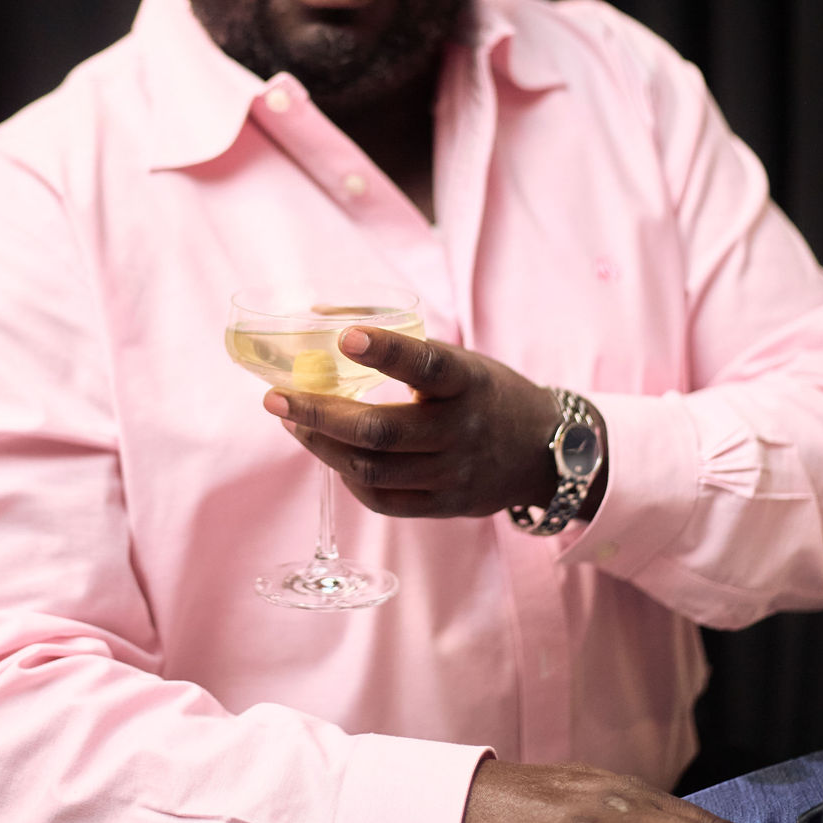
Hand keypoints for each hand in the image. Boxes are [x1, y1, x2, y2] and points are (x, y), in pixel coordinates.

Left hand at [261, 326, 568, 518]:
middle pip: (380, 431)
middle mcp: (462, 431)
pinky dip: (347, 477)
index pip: (428, 365)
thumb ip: (401, 344)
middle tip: (277, 399)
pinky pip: (382, 500)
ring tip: (294, 424)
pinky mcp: (445, 506)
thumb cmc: (487, 394)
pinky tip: (330, 455)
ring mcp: (453, 474)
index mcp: (469, 383)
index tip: (344, 336)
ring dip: (321, 445)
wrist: (545, 453)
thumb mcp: (461, 360)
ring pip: (371, 469)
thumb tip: (323, 316)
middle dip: (318, 414)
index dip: (387, 351)